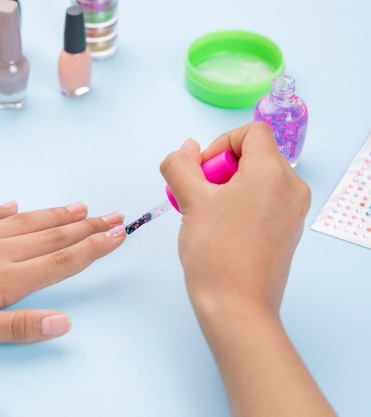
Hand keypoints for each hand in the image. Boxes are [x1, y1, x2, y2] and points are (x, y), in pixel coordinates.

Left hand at [0, 202, 125, 350]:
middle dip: (87, 227)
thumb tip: (64, 322)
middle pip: (51, 236)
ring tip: (80, 207)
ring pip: (26, 223)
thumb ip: (16, 328)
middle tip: (115, 215)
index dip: (93, 248)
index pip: (61, 260)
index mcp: (5, 278)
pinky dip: (5, 210)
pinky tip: (13, 204)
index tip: (119, 235)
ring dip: (56, 215)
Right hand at [159, 123, 336, 416]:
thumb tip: (186, 148)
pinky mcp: (288, 231)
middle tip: (198, 196)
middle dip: (219, 169)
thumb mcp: (191, 201)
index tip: (199, 172)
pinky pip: (263, 201)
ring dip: (226, 187)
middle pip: (254, 155)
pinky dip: (240, 204)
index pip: (251, 132)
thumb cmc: (214, 251)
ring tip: (205, 215)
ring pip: (256, 179)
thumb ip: (181, 166)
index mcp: (273, 172)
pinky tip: (220, 230)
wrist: (236, 307)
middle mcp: (292, 187)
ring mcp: (293, 211)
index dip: (219, 144)